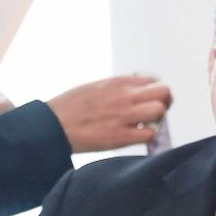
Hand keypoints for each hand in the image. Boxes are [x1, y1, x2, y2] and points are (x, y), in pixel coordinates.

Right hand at [47, 75, 172, 152]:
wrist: (51, 125)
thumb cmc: (71, 107)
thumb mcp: (96, 87)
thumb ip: (119, 87)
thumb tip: (139, 91)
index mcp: (118, 82)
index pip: (155, 80)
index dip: (156, 91)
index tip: (148, 100)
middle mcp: (123, 96)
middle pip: (164, 92)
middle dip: (163, 102)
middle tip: (153, 112)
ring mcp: (123, 116)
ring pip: (160, 110)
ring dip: (157, 119)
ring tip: (145, 124)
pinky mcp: (120, 136)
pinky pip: (150, 134)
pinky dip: (147, 135)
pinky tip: (135, 135)